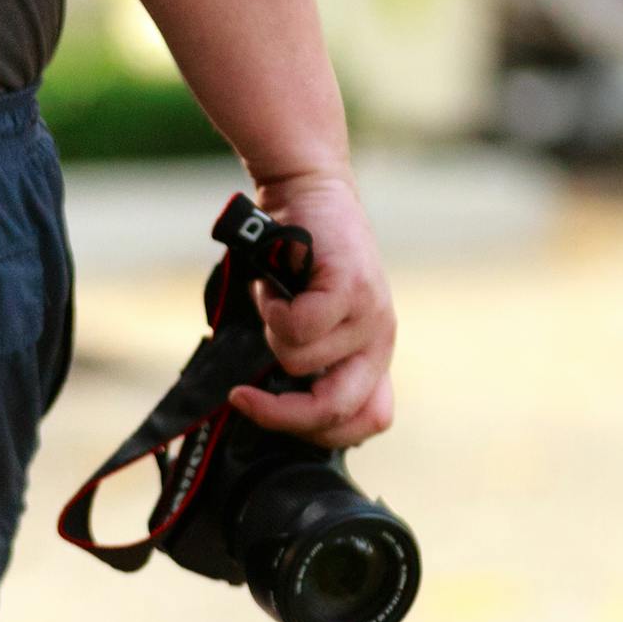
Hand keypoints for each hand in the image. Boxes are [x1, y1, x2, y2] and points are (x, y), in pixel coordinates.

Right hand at [229, 169, 397, 449]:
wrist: (306, 188)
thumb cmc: (295, 258)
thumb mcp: (306, 320)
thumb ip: (303, 362)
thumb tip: (266, 413)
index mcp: (372, 353)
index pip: (371, 420)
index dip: (322, 433)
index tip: (279, 417)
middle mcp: (380, 339)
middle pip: (336, 410)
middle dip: (281, 414)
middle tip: (243, 398)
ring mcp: (371, 314)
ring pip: (301, 363)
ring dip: (271, 333)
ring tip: (275, 298)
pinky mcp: (351, 286)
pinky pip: (298, 326)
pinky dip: (271, 308)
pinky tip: (275, 283)